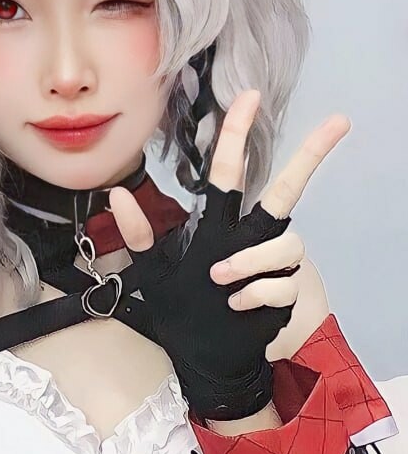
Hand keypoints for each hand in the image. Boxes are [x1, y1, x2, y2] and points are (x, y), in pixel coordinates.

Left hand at [108, 90, 350, 418]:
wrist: (202, 357)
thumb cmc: (180, 309)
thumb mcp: (150, 272)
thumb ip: (138, 234)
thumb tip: (115, 196)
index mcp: (219, 225)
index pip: (229, 171)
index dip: (237, 135)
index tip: (249, 97)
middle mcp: (250, 237)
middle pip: (287, 190)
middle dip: (311, 156)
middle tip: (337, 123)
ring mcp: (270, 264)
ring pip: (285, 240)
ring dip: (251, 259)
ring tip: (221, 281)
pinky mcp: (282, 293)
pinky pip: (280, 281)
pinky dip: (255, 292)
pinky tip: (235, 306)